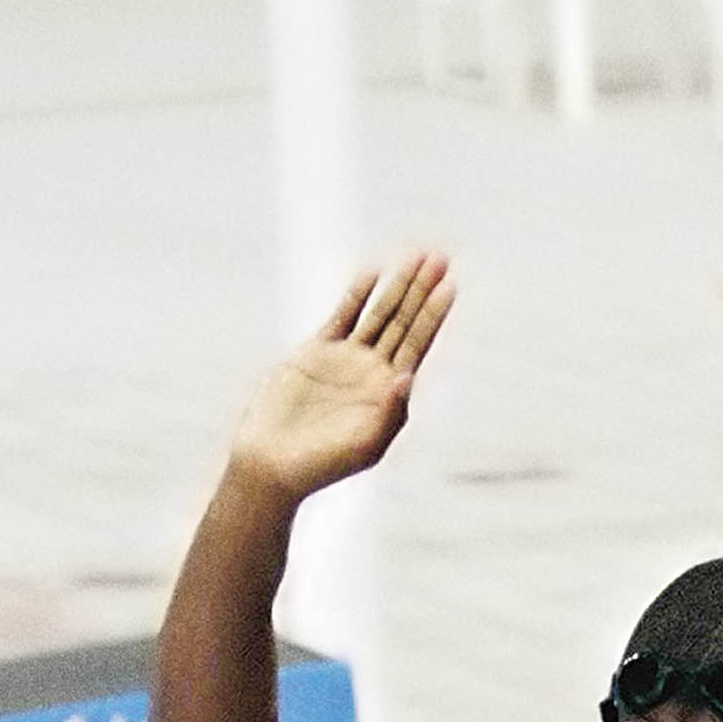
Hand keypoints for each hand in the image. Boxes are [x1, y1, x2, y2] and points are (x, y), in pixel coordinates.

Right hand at [231, 250, 455, 502]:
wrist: (273, 463)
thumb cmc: (322, 466)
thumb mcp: (364, 446)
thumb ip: (390, 413)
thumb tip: (409, 375)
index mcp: (390, 394)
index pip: (418, 346)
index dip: (433, 315)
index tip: (449, 286)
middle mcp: (373, 373)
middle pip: (403, 322)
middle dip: (420, 290)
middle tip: (439, 258)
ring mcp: (346, 360)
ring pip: (378, 313)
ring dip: (396, 285)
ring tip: (415, 255)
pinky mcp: (316, 352)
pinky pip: (343, 316)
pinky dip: (357, 294)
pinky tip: (373, 273)